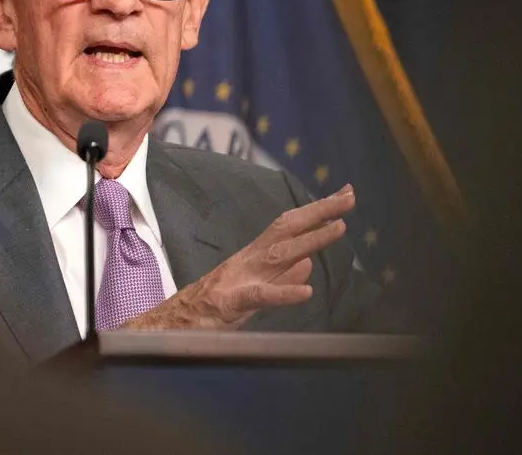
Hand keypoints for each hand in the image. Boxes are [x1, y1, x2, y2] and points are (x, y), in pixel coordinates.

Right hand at [123, 184, 355, 329]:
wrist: (171, 326)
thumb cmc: (212, 308)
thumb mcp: (254, 291)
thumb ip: (280, 277)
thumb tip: (307, 264)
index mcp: (255, 256)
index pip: (290, 226)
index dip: (317, 211)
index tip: (345, 195)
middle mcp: (250, 260)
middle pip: (287, 228)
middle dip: (320, 211)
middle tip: (350, 197)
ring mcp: (240, 279)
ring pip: (278, 254)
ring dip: (310, 241)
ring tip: (339, 229)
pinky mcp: (232, 304)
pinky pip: (260, 297)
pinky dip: (283, 293)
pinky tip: (305, 291)